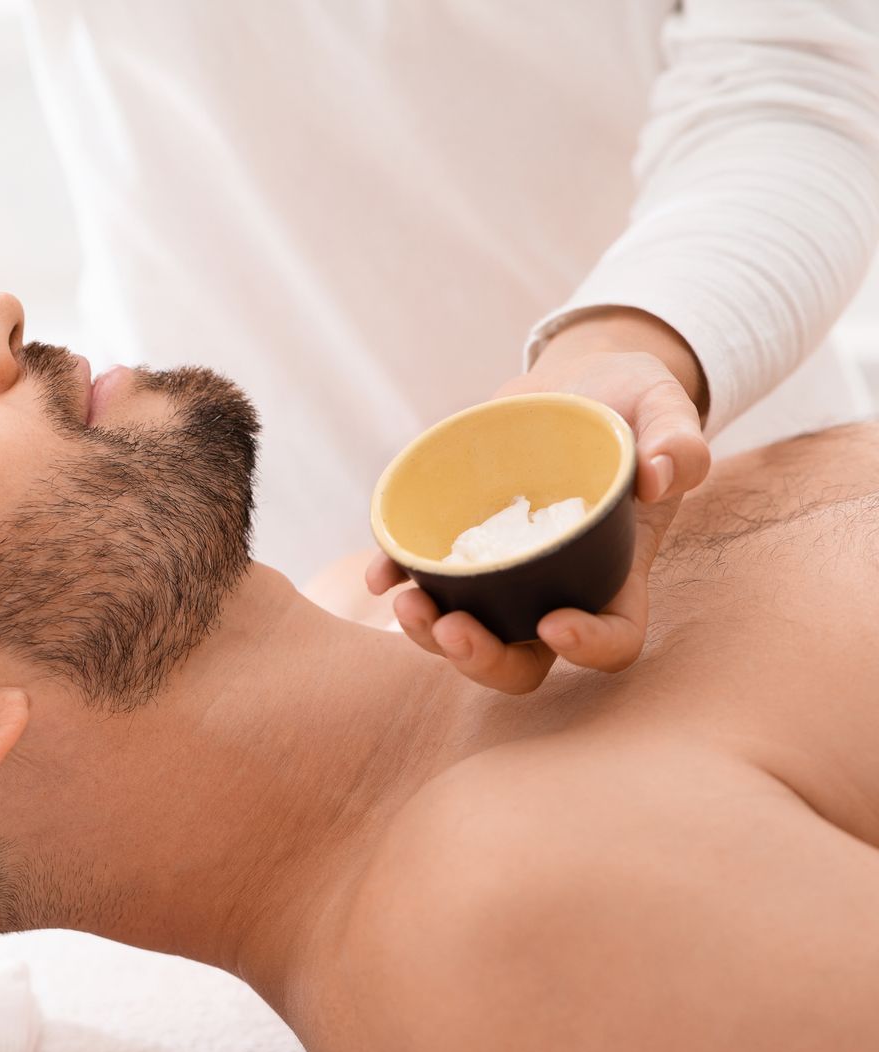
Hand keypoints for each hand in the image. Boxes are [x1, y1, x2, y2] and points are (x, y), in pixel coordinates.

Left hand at [367, 309, 713, 692]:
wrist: (574, 385)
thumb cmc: (631, 405)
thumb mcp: (666, 407)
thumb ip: (679, 441)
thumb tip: (657, 476)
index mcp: (616, 571)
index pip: (614, 636)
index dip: (588, 645)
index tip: (554, 623)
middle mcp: (555, 586)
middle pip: (524, 657)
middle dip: (484, 659)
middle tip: (453, 629)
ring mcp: (504, 571)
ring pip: (468, 629)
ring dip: (431, 632)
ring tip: (406, 602)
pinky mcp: (460, 542)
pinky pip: (425, 576)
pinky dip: (397, 579)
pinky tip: (380, 574)